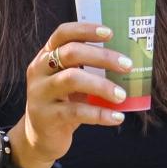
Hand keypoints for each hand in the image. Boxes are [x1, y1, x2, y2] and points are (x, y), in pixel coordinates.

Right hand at [11, 22, 130, 167]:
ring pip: (72, 80)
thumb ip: (89, 69)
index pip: (62, 34)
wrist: (41, 138)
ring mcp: (40, 94)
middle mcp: (39, 71)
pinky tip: (117, 117)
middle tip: (127, 65)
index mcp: (46, 56)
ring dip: (102, 86)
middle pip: (70, 54)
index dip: (85, 29)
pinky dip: (100, 114)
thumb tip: (127, 63)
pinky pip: (76, 112)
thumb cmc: (64, 103)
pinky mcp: (46, 117)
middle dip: (102, 57)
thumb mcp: (71, 82)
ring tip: (122, 95)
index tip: (110, 32)